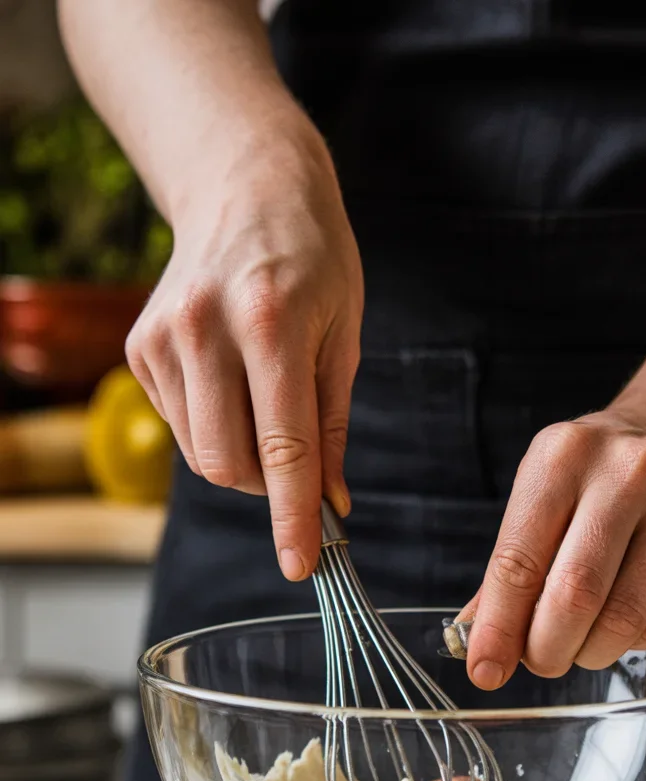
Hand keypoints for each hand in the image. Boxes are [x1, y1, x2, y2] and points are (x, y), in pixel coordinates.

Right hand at [125, 130, 362, 580]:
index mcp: (271, 322)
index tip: (302, 566)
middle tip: (300, 462)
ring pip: (202, 456)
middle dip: (271, 488)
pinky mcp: (139, 348)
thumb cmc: (313, 259)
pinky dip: (214, 430)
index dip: (295, 516)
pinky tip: (231, 383)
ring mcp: (162, 338)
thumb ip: (332, 425)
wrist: (244, 188)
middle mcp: (204, 328)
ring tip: (266, 407)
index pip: (282, 446)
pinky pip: (181, 428)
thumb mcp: (345, 335)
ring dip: (243, 462)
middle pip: (230, 464)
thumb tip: (332, 505)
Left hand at [463, 408, 645, 687]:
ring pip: (625, 617)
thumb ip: (509, 570)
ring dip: (591, 651)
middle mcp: (628, 470)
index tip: (486, 671)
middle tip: (542, 661)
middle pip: (575, 594)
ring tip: (581, 643)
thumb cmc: (596, 478)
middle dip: (547, 649)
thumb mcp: (541, 497)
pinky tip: (625, 621)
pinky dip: (635, 640)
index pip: (519, 560)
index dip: (499, 628)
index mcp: (562, 456)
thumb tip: (479, 648)